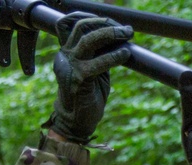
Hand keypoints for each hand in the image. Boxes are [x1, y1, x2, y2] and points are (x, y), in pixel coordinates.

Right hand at [46, 12, 132, 143]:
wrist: (75, 121)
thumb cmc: (87, 96)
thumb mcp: (94, 70)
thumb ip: (100, 55)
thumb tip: (118, 40)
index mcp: (65, 52)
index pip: (69, 23)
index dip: (89, 17)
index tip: (110, 19)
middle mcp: (64, 56)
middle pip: (80, 27)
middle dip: (105, 24)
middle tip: (126, 29)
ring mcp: (69, 67)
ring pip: (87, 39)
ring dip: (110, 34)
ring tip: (127, 35)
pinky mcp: (78, 80)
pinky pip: (97, 63)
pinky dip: (113, 56)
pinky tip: (125, 54)